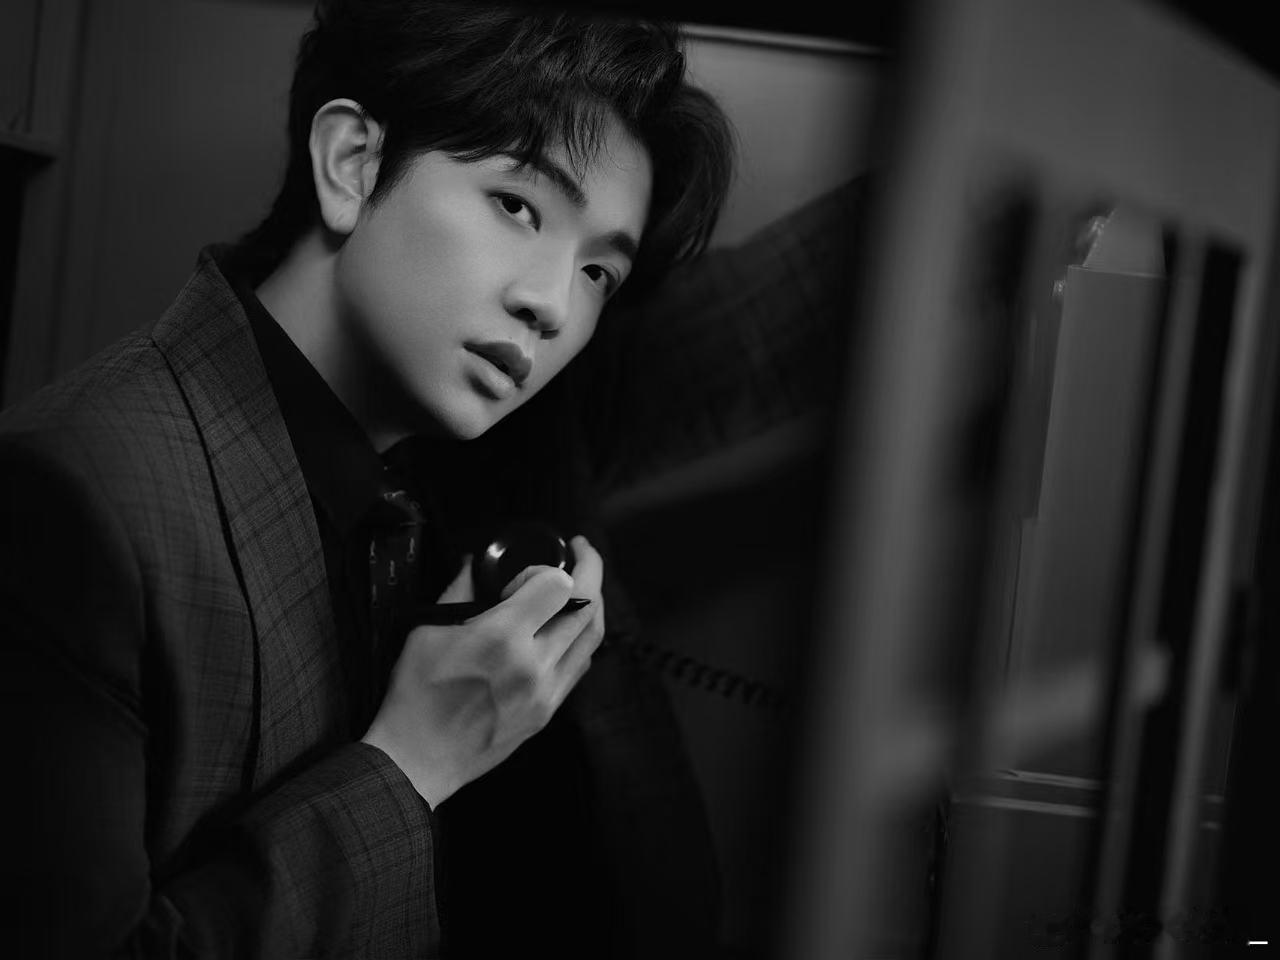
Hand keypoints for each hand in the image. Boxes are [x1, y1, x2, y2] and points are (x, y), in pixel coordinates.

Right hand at [362, 535, 605, 807]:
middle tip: (580, 553)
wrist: (418, 759)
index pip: (559, 586)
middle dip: (590, 571)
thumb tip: (477, 562)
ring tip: (581, 586)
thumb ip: (461, 589)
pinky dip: (581, 639)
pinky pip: (580, 665)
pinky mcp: (548, 712)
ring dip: (593, 604)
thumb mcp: (427, 630)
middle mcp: (534, 665)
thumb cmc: (416, 693)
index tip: (523, 576)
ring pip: (593, 637)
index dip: (546, 569)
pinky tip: (566, 629)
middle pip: (588, 607)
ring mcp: (547, 693)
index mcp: (502, 639)